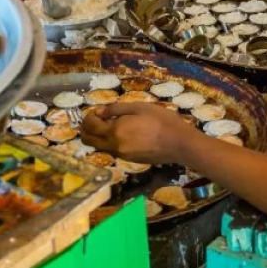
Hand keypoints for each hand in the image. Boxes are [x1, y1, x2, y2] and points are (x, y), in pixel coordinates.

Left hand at [82, 104, 199, 165]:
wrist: (179, 143)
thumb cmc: (161, 120)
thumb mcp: (138, 107)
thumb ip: (116, 109)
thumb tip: (99, 112)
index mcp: (114, 131)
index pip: (89, 127)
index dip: (88, 117)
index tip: (96, 111)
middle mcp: (114, 146)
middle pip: (89, 141)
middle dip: (87, 130)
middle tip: (97, 120)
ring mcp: (122, 155)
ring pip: (100, 148)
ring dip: (98, 137)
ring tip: (111, 126)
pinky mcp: (130, 160)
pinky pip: (112, 151)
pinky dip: (110, 143)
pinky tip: (124, 134)